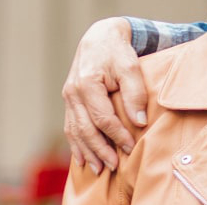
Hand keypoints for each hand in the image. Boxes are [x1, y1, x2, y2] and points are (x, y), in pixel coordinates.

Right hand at [60, 17, 148, 173]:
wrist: (100, 37)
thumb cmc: (117, 51)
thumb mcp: (130, 66)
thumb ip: (134, 93)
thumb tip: (138, 121)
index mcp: (87, 84)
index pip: (102, 118)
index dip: (116, 135)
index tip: (129, 147)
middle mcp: (73, 93)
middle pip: (85, 129)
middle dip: (100, 150)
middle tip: (113, 167)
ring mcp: (68, 97)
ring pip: (75, 131)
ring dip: (86, 151)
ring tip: (98, 169)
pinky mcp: (69, 100)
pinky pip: (70, 126)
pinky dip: (76, 144)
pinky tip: (82, 158)